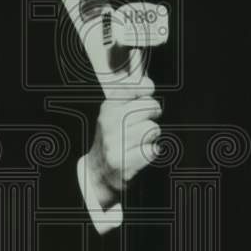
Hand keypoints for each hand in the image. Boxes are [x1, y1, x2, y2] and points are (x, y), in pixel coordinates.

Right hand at [83, 77, 161, 207]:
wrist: (98, 171)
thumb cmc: (113, 138)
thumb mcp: (114, 111)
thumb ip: (128, 92)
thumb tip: (140, 79)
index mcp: (108, 106)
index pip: (133, 85)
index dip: (146, 88)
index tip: (148, 94)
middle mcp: (109, 122)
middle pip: (149, 106)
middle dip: (152, 115)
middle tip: (145, 122)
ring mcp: (114, 142)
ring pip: (152, 129)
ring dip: (151, 137)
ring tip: (140, 141)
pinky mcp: (121, 162)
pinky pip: (152, 150)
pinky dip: (150, 152)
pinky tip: (140, 154)